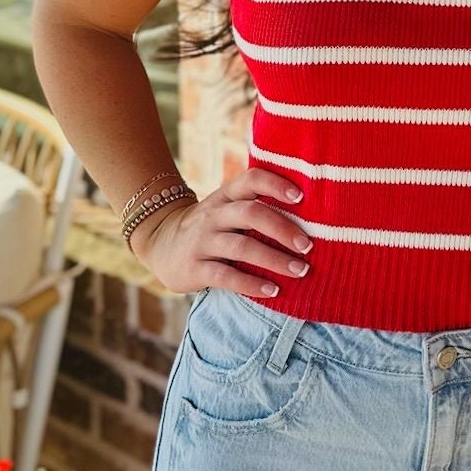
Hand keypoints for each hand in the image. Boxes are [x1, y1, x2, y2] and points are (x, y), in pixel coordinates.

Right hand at [128, 167, 310, 298]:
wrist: (160, 244)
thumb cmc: (211, 227)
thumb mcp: (226, 209)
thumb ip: (256, 207)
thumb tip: (310, 217)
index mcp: (226, 196)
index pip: (251, 179)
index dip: (276, 184)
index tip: (301, 197)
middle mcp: (213, 215)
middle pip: (250, 214)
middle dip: (282, 229)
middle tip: (308, 245)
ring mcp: (202, 241)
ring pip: (241, 247)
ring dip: (274, 259)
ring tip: (300, 270)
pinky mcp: (194, 268)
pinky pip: (225, 276)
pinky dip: (251, 285)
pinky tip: (273, 291)